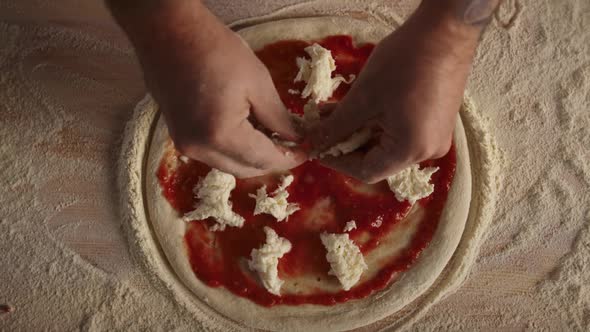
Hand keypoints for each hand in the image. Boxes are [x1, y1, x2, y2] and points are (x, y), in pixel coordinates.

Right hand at [109, 0, 305, 176]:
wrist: (169, 31)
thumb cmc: (216, 50)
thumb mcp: (257, 82)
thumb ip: (279, 118)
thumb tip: (294, 138)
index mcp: (221, 136)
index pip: (263, 160)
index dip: (288, 158)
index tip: (306, 151)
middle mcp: (199, 149)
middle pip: (244, 169)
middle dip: (271, 161)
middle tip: (291, 145)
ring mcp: (185, 145)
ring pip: (228, 164)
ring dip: (252, 156)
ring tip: (272, 135)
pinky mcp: (178, 136)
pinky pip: (213, 153)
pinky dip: (233, 149)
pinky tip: (248, 130)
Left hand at [311, 1, 496, 182]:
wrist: (446, 32)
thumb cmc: (404, 63)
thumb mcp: (363, 97)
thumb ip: (336, 126)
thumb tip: (313, 142)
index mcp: (411, 150)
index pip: (366, 171)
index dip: (337, 160)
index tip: (315, 146)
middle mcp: (426, 152)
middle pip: (377, 159)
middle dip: (345, 142)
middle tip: (320, 127)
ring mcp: (434, 137)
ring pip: (387, 144)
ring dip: (358, 131)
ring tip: (332, 112)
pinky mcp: (435, 123)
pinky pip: (400, 132)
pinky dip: (376, 123)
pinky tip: (356, 107)